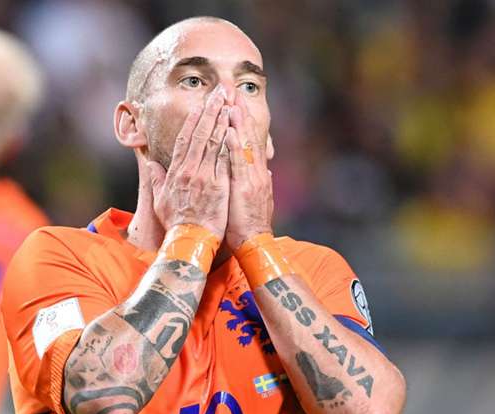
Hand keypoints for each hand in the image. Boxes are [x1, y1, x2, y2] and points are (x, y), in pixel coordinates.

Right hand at [148, 84, 230, 239]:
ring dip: (222, 121)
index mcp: (176, 172)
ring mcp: (204, 177)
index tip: (200, 106)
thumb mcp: (160, 200)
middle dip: (210, 112)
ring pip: (213, 143)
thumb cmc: (176, 223)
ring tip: (229, 104)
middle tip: (218, 94)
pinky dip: (230, 143)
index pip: (184, 140)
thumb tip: (150, 163)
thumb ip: (157, 179)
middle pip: (200, 135)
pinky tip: (236, 129)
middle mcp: (189, 170)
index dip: (193, 121)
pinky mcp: (218, 186)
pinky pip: (224, 159)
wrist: (190, 240)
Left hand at [225, 94, 272, 249]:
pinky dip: (234, 143)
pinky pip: (238, 161)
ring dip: (238, 121)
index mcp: (256, 173)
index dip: (241, 120)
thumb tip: (265, 172)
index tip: (234, 102)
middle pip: (248, 136)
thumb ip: (258, 183)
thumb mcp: (256, 200)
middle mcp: (256, 171)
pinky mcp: (244, 186)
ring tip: (231, 100)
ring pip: (244, 144)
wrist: (255, 243)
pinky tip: (229, 128)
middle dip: (239, 111)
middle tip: (231, 90)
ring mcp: (251, 177)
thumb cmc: (250, 224)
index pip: (248, 141)